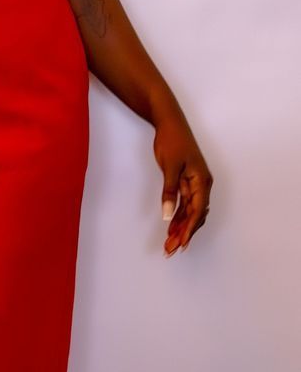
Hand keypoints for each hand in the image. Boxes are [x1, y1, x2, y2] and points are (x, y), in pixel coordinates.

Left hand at [152, 108, 213, 255]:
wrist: (169, 122)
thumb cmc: (172, 141)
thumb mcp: (169, 168)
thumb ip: (170, 192)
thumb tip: (168, 215)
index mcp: (202, 181)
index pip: (197, 211)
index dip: (189, 230)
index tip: (181, 244)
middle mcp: (202, 184)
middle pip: (195, 215)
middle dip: (184, 233)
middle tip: (171, 249)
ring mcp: (194, 183)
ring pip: (189, 212)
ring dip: (180, 227)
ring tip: (169, 243)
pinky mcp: (186, 181)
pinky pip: (184, 204)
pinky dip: (178, 216)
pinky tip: (171, 227)